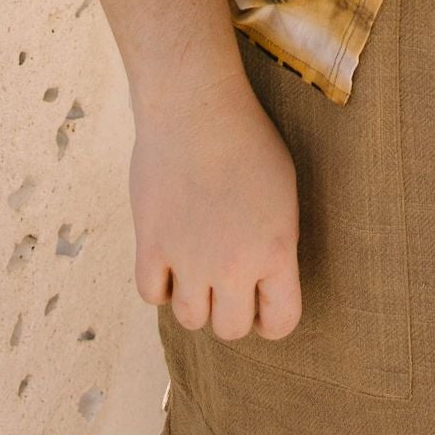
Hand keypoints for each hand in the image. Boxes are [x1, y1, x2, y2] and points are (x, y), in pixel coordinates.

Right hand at [129, 70, 301, 343]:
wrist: (195, 105)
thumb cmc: (247, 139)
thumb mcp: (284, 192)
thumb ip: (275, 244)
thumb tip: (263, 280)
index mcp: (276, 251)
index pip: (281, 321)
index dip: (272, 319)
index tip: (262, 307)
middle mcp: (233, 265)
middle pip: (231, 328)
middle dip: (231, 311)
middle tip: (227, 286)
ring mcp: (188, 258)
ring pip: (190, 318)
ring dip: (195, 300)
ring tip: (196, 271)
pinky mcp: (151, 245)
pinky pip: (152, 295)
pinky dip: (160, 285)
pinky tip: (167, 260)